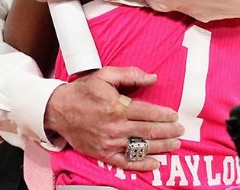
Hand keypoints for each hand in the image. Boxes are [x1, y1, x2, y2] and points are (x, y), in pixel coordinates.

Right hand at [44, 66, 182, 170]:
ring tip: (175, 144)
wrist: (58, 109)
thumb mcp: (104, 75)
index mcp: (117, 106)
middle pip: (149, 130)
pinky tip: (155, 163)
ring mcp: (109, 142)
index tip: (174, 115)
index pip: (148, 112)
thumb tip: (152, 77)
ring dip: (161, 147)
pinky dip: (142, 164)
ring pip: (141, 146)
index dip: (164, 115)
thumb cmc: (83, 91)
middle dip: (168, 131)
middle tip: (180, 131)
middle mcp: (115, 126)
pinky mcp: (103, 154)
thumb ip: (129, 74)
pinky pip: (126, 162)